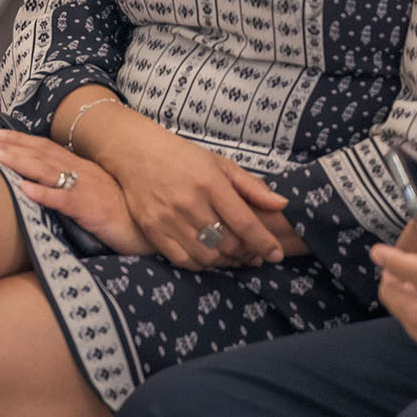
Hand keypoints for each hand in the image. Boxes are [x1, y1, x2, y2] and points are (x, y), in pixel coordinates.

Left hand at [0, 130, 154, 255]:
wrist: (151, 231)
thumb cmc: (122, 215)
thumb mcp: (93, 193)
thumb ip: (70, 185)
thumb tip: (42, 182)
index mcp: (81, 168)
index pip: (44, 148)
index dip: (19, 139)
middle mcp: (81, 173)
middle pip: (39, 154)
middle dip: (9, 147)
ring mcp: (86, 189)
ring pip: (46, 171)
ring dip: (17, 162)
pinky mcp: (91, 210)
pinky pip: (64, 200)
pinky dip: (43, 193)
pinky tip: (23, 189)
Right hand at [87, 111, 290, 268]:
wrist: (134, 152)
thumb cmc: (181, 156)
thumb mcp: (219, 163)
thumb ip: (251, 185)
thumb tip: (282, 205)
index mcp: (210, 183)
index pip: (245, 223)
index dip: (265, 243)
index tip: (276, 254)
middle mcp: (189, 203)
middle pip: (228, 244)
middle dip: (247, 254)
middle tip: (254, 253)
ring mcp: (168, 218)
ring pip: (208, 256)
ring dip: (226, 261)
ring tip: (233, 256)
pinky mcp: (152, 229)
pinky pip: (183, 260)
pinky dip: (201, 264)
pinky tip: (208, 256)